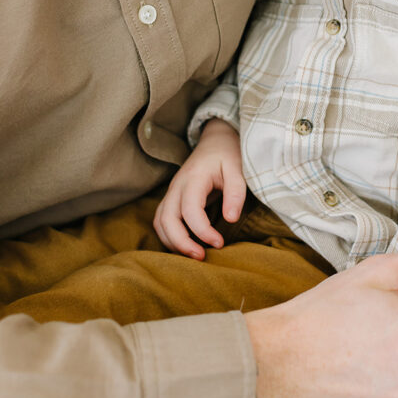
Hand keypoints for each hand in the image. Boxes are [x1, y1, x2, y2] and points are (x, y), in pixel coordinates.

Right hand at [153, 118, 245, 258]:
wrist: (216, 140)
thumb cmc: (228, 154)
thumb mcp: (238, 169)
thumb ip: (235, 192)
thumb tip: (230, 219)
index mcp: (194, 177)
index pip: (190, 210)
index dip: (202, 231)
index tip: (219, 243)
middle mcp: (177, 186)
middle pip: (167, 219)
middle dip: (181, 243)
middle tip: (202, 257)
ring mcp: (172, 191)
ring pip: (160, 222)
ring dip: (173, 242)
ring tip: (195, 255)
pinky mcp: (172, 198)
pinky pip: (162, 220)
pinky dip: (169, 236)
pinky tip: (187, 245)